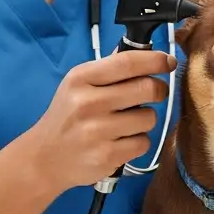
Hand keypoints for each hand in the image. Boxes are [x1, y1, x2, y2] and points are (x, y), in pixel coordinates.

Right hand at [29, 50, 175, 193]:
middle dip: (159, 89)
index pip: (128, 62)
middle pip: (146, 88)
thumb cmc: (67, 116)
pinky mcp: (107, 156)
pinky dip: (138, 141)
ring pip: (149, 118)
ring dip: (146, 119)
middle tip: (156, 93)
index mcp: (81, 78)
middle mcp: (88, 103)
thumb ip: (109, 70)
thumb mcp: (77, 85)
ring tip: (128, 122)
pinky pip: (143, 143)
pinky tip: (121, 141)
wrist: (44, 158)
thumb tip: (146, 54)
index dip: (155, 60)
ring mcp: (97, 131)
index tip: (168, 62)